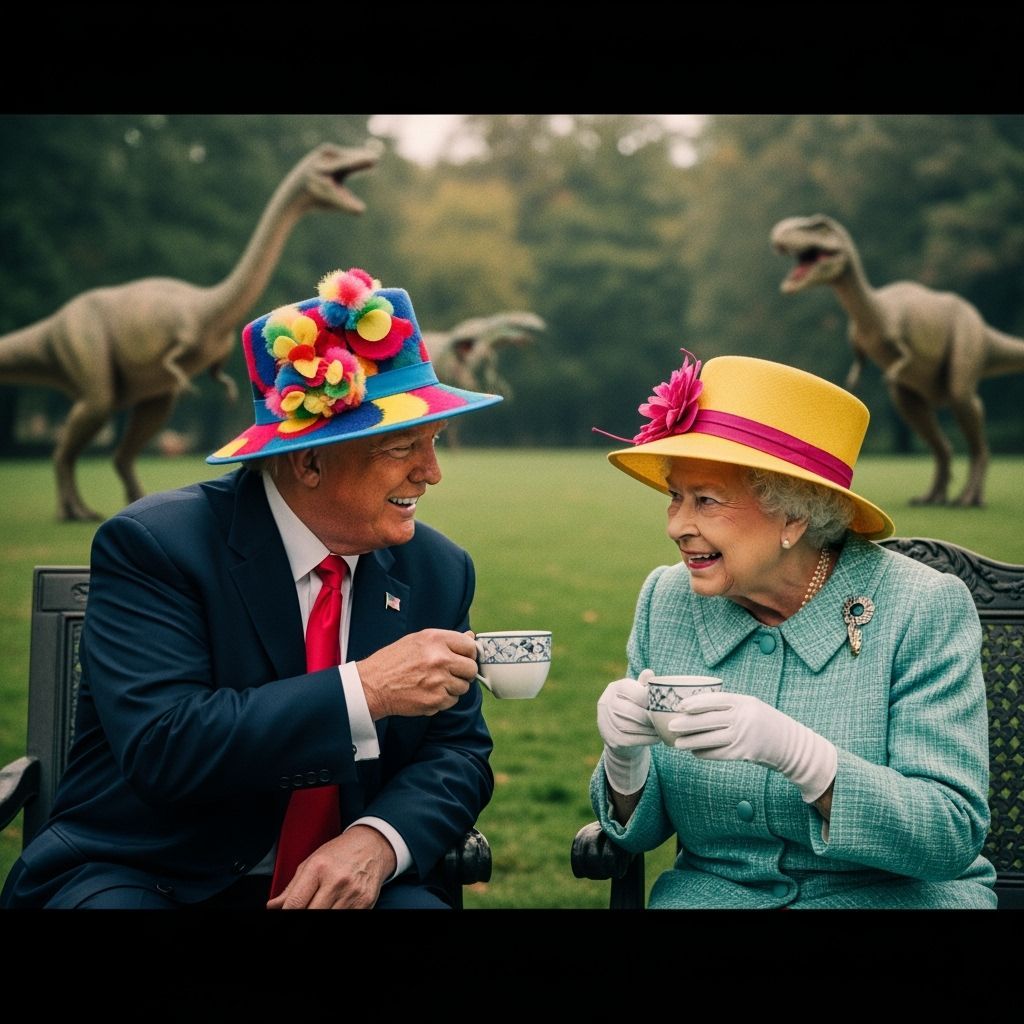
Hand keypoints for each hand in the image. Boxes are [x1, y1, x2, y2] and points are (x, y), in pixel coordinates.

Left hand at [266, 824, 396, 909]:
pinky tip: (333, 907)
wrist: (372, 846)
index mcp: (319, 868)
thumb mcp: (312, 862)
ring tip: (319, 907)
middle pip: (311, 914)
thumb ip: (291, 888)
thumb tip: (273, 907)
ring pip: (328, 919)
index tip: (284, 916)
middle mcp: (336, 881)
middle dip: (302, 917)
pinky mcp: (365, 903)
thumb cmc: (340, 852)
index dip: (287, 914)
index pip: (295, 903)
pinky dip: (336, 916)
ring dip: (320, 916)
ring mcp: (352, 893)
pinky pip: (345, 918)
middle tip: (302, 911)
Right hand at [358, 629, 478, 719]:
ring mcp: (439, 681)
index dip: (469, 653)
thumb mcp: (417, 640)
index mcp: (436, 639)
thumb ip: (446, 639)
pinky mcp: (435, 700)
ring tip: (435, 682)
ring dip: (454, 687)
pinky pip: (452, 701)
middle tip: (451, 673)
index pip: (470, 646)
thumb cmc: (393, 661)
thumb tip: (471, 637)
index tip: (463, 658)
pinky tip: (429, 692)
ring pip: (464, 687)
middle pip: (471, 669)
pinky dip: (444, 699)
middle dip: (464, 672)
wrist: (372, 685)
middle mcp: (440, 659)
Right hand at [597, 670, 658, 794]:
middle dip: (651, 716)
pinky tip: (658, 737)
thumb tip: (649, 673)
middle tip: (667, 719)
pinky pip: (632, 739)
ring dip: (651, 729)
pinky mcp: (611, 739)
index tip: (665, 704)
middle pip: (632, 711)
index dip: (650, 699)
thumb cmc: (634, 708)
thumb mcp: (637, 694)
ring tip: (665, 728)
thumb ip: (643, 685)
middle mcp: (606, 703)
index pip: (634, 692)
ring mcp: (606, 722)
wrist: (618, 735)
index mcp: (614, 688)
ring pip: (633, 726)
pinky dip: (648, 739)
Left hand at [668, 691, 836, 802]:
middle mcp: (744, 718)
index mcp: (744, 702)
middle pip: (709, 720)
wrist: (789, 745)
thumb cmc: (765, 722)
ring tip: (677, 743)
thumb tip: (697, 704)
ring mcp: (744, 737)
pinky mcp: (744, 753)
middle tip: (671, 726)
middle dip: (688, 724)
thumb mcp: (750, 706)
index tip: (679, 706)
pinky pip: (718, 753)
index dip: (695, 702)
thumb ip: (729, 705)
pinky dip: (704, 753)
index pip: (715, 700)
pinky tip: (694, 752)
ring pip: (711, 739)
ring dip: (691, 742)